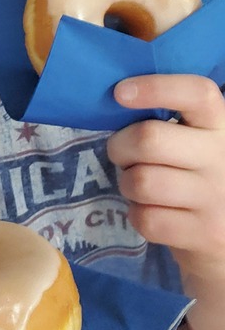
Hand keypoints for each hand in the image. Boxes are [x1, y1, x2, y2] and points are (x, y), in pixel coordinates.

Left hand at [109, 73, 224, 329]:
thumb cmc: (197, 178)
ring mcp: (218, 199)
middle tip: (121, 153)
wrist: (224, 242)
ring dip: (127, 184)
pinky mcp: (206, 234)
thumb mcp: (194, 142)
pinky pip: (145, 218)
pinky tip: (151, 212)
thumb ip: (167, 121)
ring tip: (139, 185)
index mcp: (220, 126)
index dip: (156, 87)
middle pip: (149, 140)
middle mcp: (224, 158)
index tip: (120, 93)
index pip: (197, 93)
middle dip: (120, 146)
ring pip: (141, 181)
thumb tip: (116, 99)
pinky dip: (137, 215)